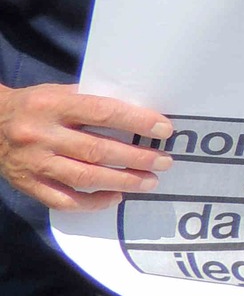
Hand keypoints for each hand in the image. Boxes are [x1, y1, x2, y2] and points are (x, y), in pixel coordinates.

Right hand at [0, 85, 172, 211]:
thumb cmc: (35, 106)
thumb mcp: (59, 93)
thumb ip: (92, 100)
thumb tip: (140, 112)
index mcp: (52, 105)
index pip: (102, 112)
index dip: (137, 121)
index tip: (164, 130)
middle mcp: (41, 134)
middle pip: (97, 149)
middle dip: (136, 158)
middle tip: (164, 161)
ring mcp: (34, 162)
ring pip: (84, 177)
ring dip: (122, 181)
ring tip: (149, 182)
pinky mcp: (28, 185)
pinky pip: (64, 200)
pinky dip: (93, 202)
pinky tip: (116, 198)